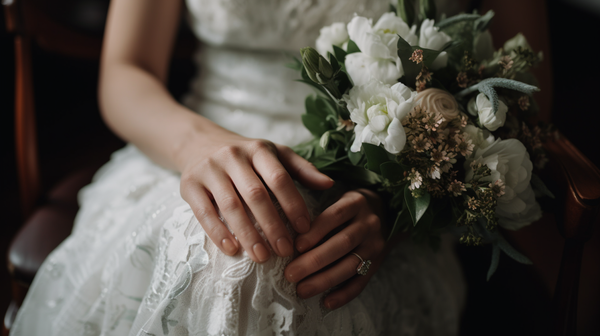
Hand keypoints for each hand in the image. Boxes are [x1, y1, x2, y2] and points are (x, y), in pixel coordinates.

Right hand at [179, 131, 332, 262]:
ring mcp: (209, 169)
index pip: (280, 178)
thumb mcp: (276, 155)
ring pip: (231, 206)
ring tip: (262, 257)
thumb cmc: (247, 156)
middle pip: (256, 195)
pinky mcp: (189, 184)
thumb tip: (330, 184)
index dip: (293, 205)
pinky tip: (232, 249)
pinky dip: (218, 232)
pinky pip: (204, 212)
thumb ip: (303, 170)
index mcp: (259, 149)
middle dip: (273, 225)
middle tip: (285, 251)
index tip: (304, 229)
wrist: (200, 143)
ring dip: (248, 234)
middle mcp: (233, 156)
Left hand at [284, 189, 387, 309]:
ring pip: (352, 265)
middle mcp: (369, 223)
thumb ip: (317, 207)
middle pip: (343, 243)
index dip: (315, 231)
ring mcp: (375, 245)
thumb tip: (285, 230)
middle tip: (290, 274)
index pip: (335, 215)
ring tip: (302, 290)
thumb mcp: (338, 197)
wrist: (387, 212)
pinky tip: (327, 302)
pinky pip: (362, 282)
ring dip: (325, 280)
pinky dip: (344, 294)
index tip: (295, 245)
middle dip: (315, 261)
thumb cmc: (348, 207)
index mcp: (356, 203)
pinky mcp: (378, 263)